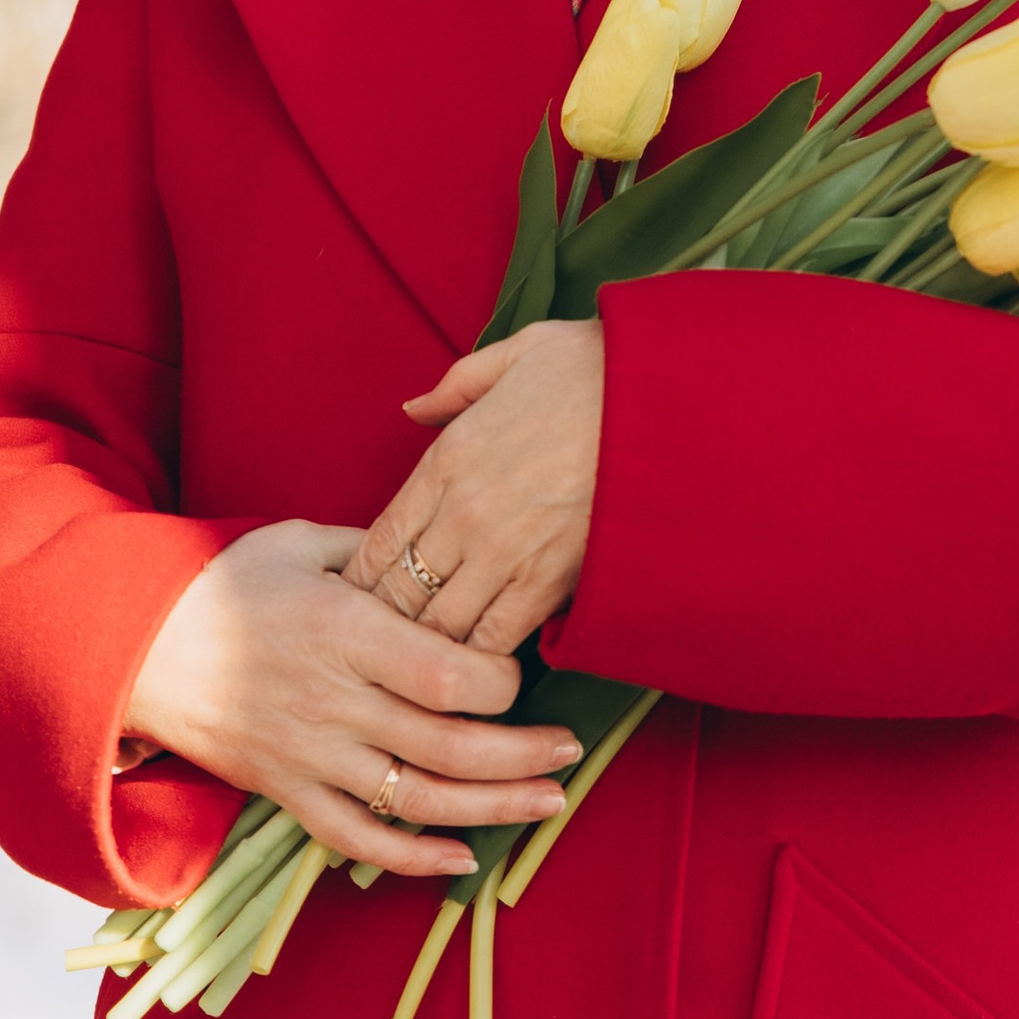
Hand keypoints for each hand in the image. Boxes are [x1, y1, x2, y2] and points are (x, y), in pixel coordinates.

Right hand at [120, 522, 582, 877]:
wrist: (135, 648)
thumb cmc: (223, 584)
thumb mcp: (299, 540)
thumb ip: (374, 548)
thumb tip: (438, 552)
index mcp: (344, 632)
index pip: (446, 677)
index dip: (500, 684)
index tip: (522, 674)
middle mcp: (334, 702)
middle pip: (449, 747)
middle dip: (523, 755)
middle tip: (571, 750)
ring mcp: (310, 756)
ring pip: (417, 802)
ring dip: (493, 809)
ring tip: (549, 801)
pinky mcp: (288, 793)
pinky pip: (358, 841)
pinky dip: (413, 860)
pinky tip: (464, 858)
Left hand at [344, 318, 603, 650]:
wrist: (665, 398)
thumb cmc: (593, 369)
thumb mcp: (514, 355)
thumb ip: (455, 387)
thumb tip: (412, 409)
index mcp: (447, 458)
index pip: (379, 540)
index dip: (359, 578)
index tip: (353, 601)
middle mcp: (465, 511)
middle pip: (400, 592)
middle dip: (384, 621)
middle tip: (378, 645)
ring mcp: (506, 551)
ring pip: (441, 625)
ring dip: (429, 645)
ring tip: (423, 663)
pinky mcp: (552, 580)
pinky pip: (497, 638)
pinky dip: (481, 656)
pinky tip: (477, 662)